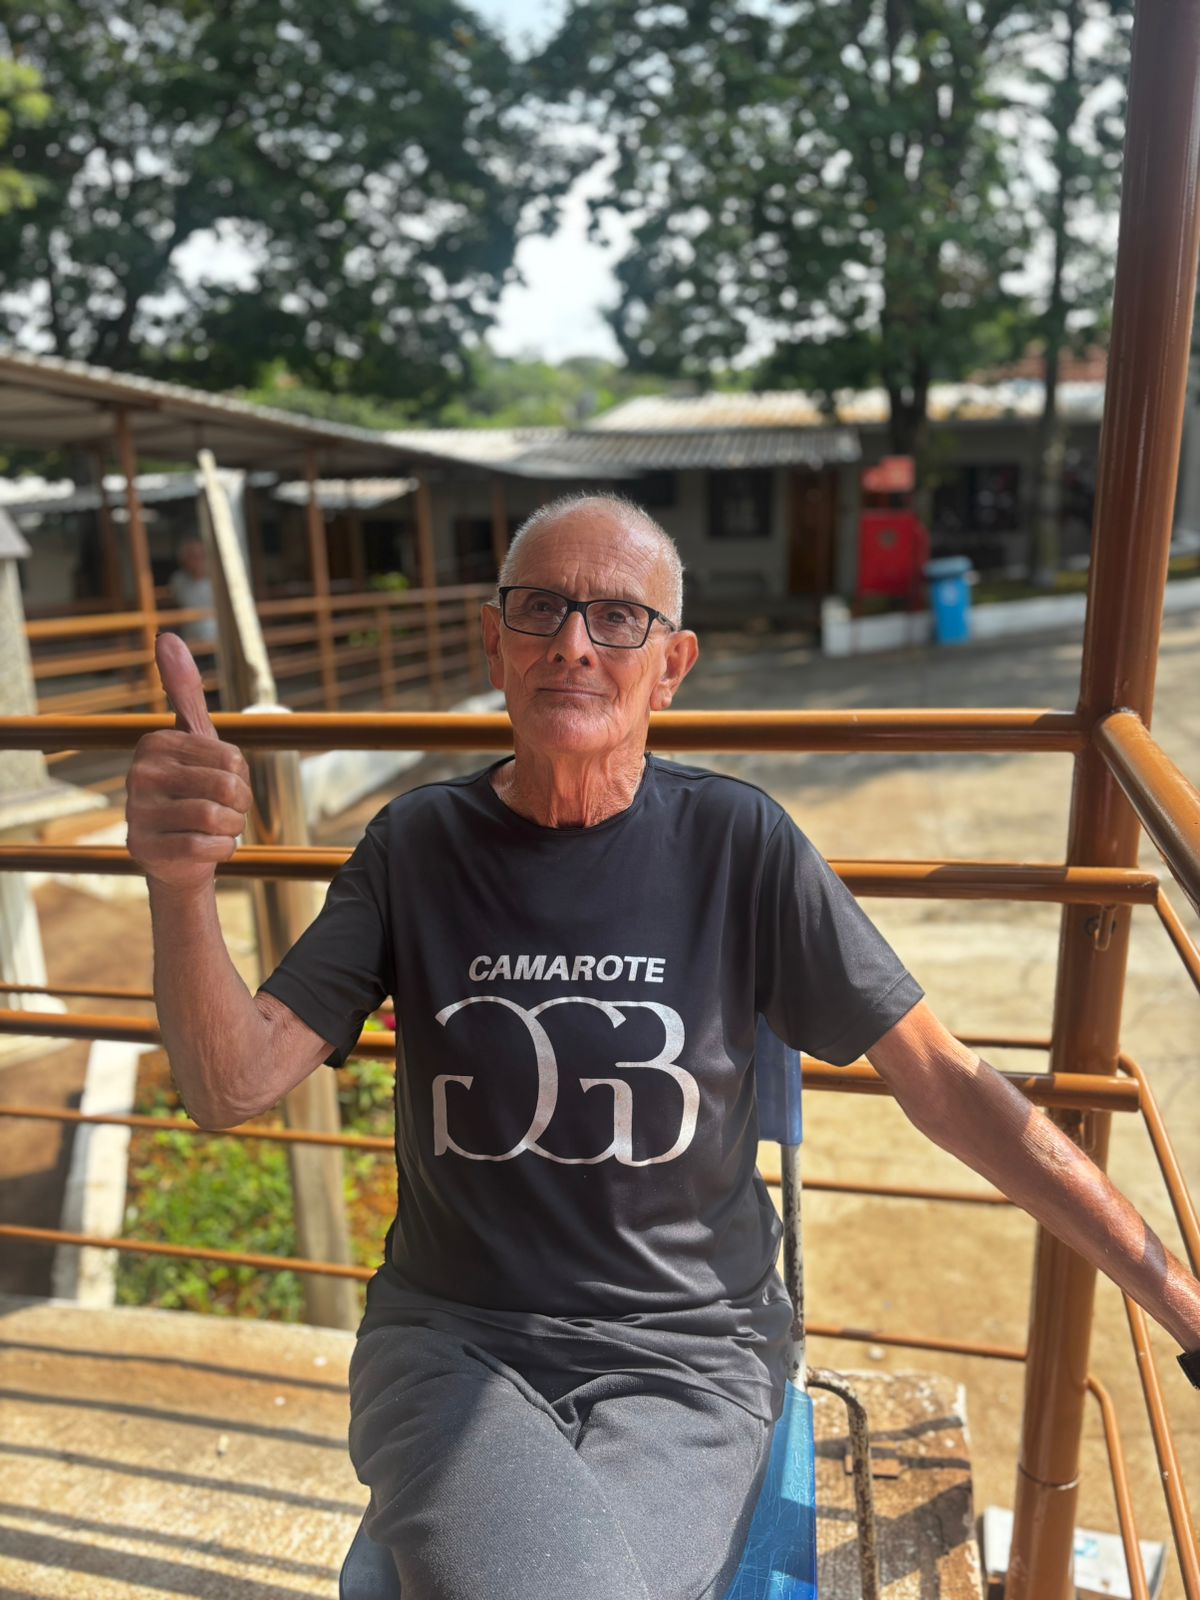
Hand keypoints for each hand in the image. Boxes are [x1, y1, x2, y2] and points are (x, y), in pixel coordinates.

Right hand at [125, 633, 251, 891]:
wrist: (178, 856)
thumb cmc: (192, 790)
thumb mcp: (195, 739)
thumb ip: (184, 691)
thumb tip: (167, 637)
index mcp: (155, 743)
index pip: (231, 757)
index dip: (241, 778)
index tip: (222, 784)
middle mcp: (139, 773)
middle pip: (226, 787)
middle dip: (238, 806)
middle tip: (223, 812)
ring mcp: (138, 812)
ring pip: (217, 817)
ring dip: (230, 828)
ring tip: (215, 829)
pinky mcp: (144, 848)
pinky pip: (207, 846)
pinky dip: (221, 850)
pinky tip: (206, 848)